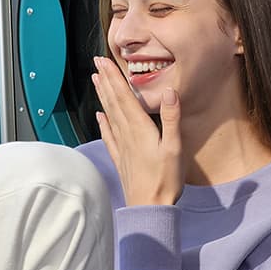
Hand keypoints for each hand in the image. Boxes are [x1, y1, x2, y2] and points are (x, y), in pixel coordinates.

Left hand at [92, 57, 183, 205]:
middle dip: (106, 81)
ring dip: (103, 97)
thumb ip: (171, 118)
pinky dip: (103, 123)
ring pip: (109, 115)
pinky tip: (99, 116)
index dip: (114, 78)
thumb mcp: (175, 147)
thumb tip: (169, 92)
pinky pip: (109, 136)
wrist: (150, 207)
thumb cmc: (165, 179)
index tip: (104, 62)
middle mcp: (127, 134)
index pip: (124, 97)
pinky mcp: (121, 158)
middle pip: (114, 102)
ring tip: (96, 81)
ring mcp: (122, 146)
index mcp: (140, 129)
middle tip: (96, 64)